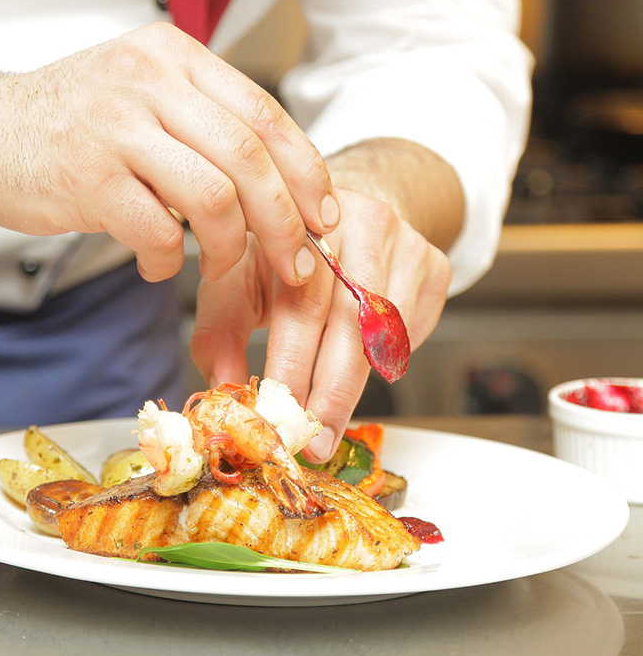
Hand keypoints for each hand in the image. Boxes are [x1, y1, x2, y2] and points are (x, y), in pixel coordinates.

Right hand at [0, 22, 338, 283]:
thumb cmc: (71, 126)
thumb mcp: (143, 97)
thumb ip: (205, 126)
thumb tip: (282, 192)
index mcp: (175, 57)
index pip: (266, 115)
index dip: (307, 173)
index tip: (323, 218)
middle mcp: (149, 81)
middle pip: (250, 158)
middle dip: (285, 222)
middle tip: (296, 265)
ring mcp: (116, 127)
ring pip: (214, 197)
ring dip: (231, 249)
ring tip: (218, 269)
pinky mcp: (87, 177)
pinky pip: (158, 232)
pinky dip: (169, 262)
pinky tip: (157, 266)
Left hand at [189, 188, 451, 460]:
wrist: (339, 213)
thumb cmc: (281, 254)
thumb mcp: (238, 278)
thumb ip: (222, 330)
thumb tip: (223, 389)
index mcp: (297, 223)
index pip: (301, 302)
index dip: (292, 365)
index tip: (279, 417)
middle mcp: (357, 223)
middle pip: (353, 321)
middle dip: (332, 392)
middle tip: (315, 442)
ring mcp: (403, 241)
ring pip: (388, 332)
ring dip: (357, 386)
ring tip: (329, 421)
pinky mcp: (433, 262)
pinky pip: (413, 330)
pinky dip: (386, 361)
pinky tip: (360, 367)